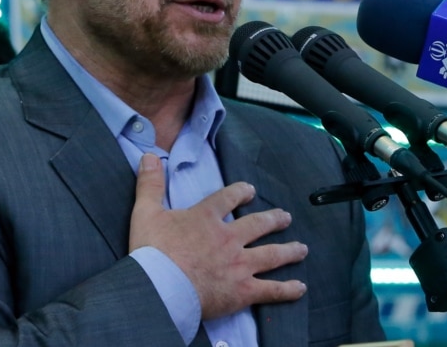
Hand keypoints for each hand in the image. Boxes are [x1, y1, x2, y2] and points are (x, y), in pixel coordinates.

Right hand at [129, 153, 308, 318]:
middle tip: (285, 217)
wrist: (159, 287)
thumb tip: (149, 156)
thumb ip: (150, 184)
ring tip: (302, 248)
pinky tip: (300, 288)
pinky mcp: (243, 290)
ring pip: (271, 254)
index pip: (228, 198)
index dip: (241, 192)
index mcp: (206, 218)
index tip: (250, 190)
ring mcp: (239, 264)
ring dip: (289, 250)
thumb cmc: (151, 252)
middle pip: (258, 224)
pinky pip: (271, 289)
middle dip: (274, 220)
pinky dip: (287, 289)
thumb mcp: (144, 212)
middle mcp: (228, 238)